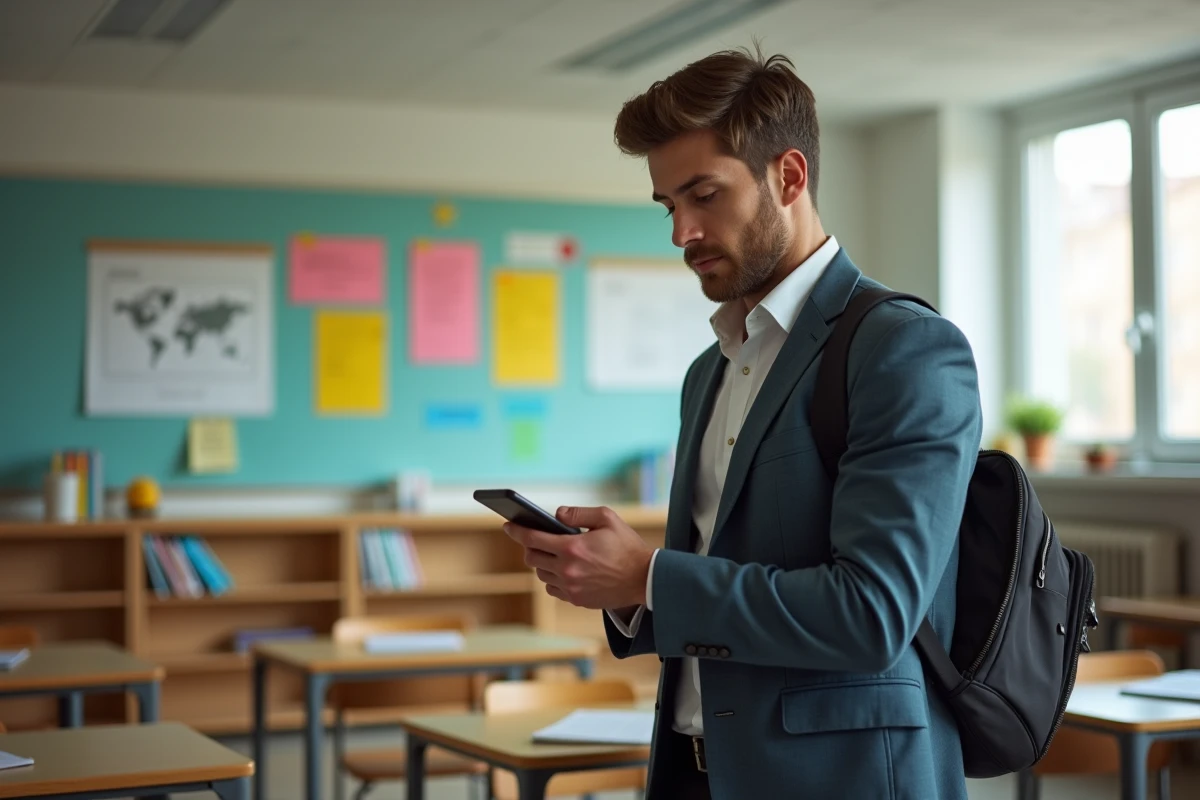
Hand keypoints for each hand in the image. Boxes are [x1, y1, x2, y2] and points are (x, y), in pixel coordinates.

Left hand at [504, 506, 653, 609]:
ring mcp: (571, 587)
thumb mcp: (607, 518)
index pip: (533, 538)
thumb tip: (557, 513)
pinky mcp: (577, 599)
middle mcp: (568, 569)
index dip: (517, 531)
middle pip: (532, 558)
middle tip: (536, 539)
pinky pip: (553, 589)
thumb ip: (578, 513)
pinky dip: (554, 579)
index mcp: (572, 547)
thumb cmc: (627, 546)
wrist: (644, 579)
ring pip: (541, 575)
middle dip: (530, 547)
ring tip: (554, 555)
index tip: (508, 525)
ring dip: (542, 563)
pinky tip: (564, 571)